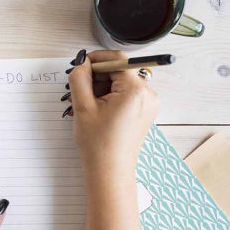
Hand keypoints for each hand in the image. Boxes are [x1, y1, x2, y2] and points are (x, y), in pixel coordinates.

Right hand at [67, 50, 159, 181]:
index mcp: (135, 90)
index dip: (97, 59)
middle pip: (120, 70)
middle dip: (98, 77)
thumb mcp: (83, 107)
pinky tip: (100, 111)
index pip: (117, 59)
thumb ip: (80, 78)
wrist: (109, 170)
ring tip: (90, 107)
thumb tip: (81, 63)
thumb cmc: (98, 144)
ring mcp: (149, 103)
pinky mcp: (146, 111)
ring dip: (103, 88)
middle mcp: (148, 94)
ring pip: (122, 82)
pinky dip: (112, 96)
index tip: (81, 65)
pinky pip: (127, 94)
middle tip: (81, 92)